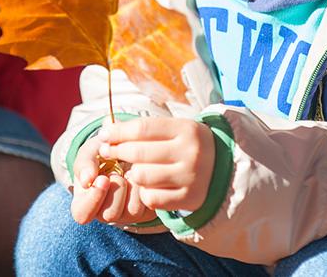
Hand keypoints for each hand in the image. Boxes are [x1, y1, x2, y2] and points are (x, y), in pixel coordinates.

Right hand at [69, 133, 154, 225]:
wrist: (126, 146)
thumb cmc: (102, 152)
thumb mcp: (89, 152)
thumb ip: (84, 164)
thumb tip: (86, 181)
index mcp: (84, 202)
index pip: (83, 214)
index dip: (94, 198)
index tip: (103, 178)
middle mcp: (104, 213)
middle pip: (110, 215)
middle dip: (116, 189)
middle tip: (116, 172)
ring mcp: (126, 214)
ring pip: (132, 211)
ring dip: (132, 186)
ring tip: (128, 172)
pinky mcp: (145, 209)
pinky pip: (149, 202)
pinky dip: (145, 185)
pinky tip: (140, 174)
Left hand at [97, 117, 214, 211]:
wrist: (222, 167)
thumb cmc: (188, 144)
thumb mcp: (175, 128)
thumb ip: (144, 128)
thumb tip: (105, 128)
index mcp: (187, 129)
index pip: (142, 128)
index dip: (118, 132)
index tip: (104, 135)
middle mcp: (190, 153)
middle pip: (138, 152)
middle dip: (117, 151)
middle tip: (107, 151)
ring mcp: (190, 177)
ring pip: (142, 176)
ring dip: (132, 173)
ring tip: (134, 169)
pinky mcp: (189, 198)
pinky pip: (151, 198)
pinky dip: (144, 192)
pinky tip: (148, 185)